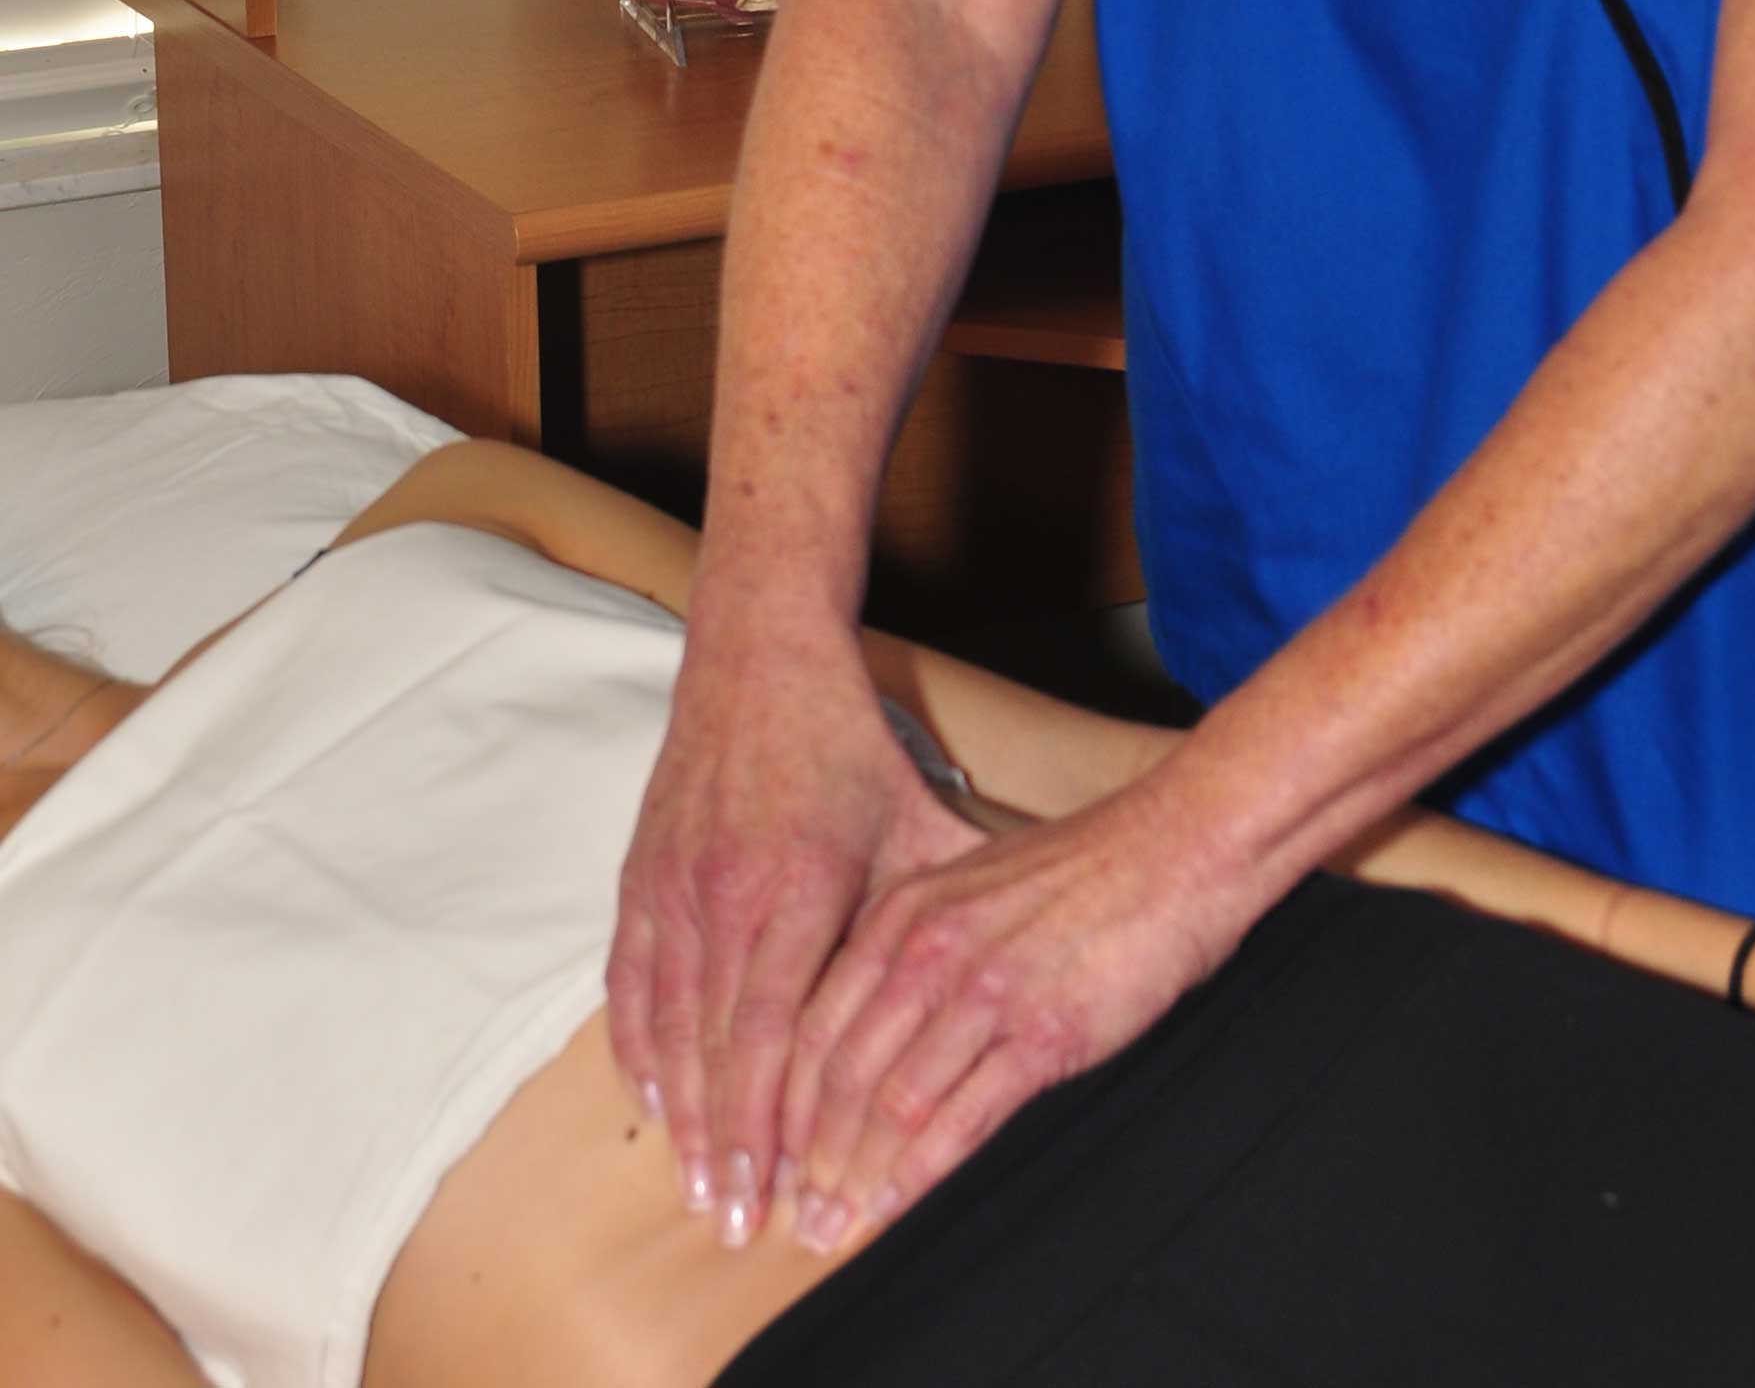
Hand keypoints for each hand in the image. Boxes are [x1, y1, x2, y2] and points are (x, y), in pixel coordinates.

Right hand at [606, 637, 978, 1242]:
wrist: (759, 654)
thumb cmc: (845, 740)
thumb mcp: (912, 816)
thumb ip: (940, 905)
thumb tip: (1003, 974)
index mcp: (795, 884)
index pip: (769, 1036)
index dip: (767, 1123)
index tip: (777, 1193)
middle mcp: (723, 893)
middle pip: (713, 1048)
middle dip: (723, 1144)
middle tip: (734, 1222)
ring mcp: (673, 884)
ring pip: (665, 1022)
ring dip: (678, 1110)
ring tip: (694, 1184)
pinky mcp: (642, 872)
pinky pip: (630, 980)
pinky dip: (637, 1044)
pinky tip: (652, 1097)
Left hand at [777, 774, 1258, 1251]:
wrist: (1174, 853)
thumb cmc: (1082, 872)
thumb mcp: (972, 888)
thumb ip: (915, 946)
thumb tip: (868, 1025)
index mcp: (903, 913)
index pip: (813, 1023)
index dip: (782, 1103)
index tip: (772, 1156)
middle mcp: (929, 950)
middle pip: (839, 1072)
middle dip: (807, 1156)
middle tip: (791, 1213)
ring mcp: (984, 992)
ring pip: (892, 1104)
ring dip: (856, 1177)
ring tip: (835, 1225)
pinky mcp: (1042, 1034)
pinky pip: (962, 1118)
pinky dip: (919, 1173)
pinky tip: (897, 1206)